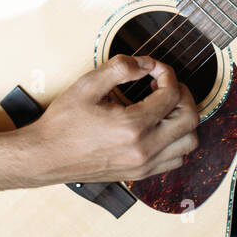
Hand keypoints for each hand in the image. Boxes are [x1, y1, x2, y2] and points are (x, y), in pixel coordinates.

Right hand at [23, 54, 200, 185]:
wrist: (46, 157)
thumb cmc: (63, 124)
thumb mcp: (87, 84)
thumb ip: (120, 67)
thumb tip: (145, 63)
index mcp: (132, 127)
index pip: (172, 95)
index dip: (167, 74)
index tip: (154, 69)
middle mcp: (143, 150)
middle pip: (190, 119)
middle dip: (182, 94)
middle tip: (165, 84)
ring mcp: (143, 165)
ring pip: (189, 142)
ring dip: (183, 119)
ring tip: (164, 105)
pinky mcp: (140, 174)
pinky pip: (176, 159)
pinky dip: (176, 140)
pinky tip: (158, 126)